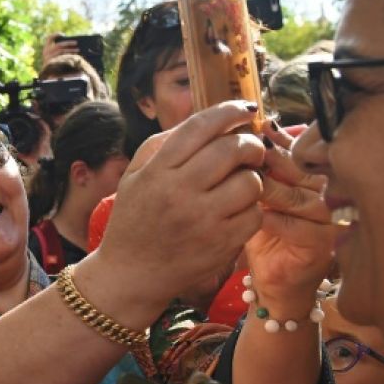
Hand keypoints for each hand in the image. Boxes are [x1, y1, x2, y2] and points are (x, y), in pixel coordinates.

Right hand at [41, 33, 77, 64]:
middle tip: (76, 43)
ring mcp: (49, 59)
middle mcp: (46, 53)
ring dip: (71, 50)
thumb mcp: (52, 56)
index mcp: (46, 49)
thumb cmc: (53, 64)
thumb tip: (71, 44)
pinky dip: (69, 56)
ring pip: (61, 52)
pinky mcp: (53, 65)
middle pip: (59, 45)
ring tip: (78, 50)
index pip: (49, 38)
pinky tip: (75, 56)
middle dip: (68, 43)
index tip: (62, 34)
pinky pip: (63, 59)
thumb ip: (58, 49)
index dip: (55, 35)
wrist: (48, 76)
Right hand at [94, 102, 265, 310]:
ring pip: (250, 182)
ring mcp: (202, 220)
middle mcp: (179, 192)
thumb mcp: (134, 176)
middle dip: (250, 144)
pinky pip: (254, 214)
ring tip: (239, 184)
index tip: (245, 109)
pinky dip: (251, 210)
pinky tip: (236, 211)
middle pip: (233, 149)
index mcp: (157, 170)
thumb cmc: (134, 220)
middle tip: (249, 150)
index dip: (229, 111)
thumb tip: (209, 121)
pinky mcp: (220, 244)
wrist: (129, 273)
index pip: (200, 127)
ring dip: (252, 179)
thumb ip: (164, 145)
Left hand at [244, 123, 333, 313]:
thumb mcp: (257, 199)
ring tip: (251, 180)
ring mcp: (327, 222)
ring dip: (274, 189)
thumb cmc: (263, 237)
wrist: (273, 283)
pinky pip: (298, 228)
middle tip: (254, 150)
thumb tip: (243, 133)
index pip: (299, 155)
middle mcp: (325, 197)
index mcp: (310, 181)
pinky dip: (276, 220)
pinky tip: (258, 214)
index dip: (280, 141)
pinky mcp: (322, 245)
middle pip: (303, 172)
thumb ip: (258, 171)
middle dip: (276, 161)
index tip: (260, 128)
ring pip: (301, 198)